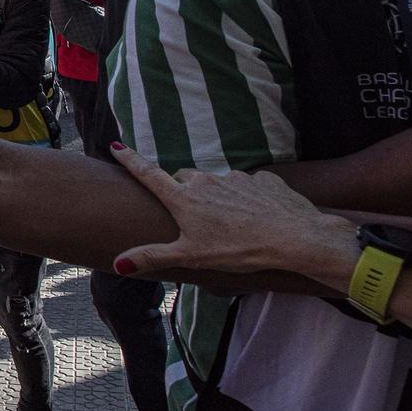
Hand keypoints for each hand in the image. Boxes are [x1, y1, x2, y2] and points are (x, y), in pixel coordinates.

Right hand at [109, 145, 349, 278]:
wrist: (295, 238)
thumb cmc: (239, 250)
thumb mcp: (192, 257)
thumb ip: (153, 257)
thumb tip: (118, 264)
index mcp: (184, 198)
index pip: (150, 174)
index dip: (131, 161)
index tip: (116, 147)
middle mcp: (206, 181)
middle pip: (185, 178)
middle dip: (181, 188)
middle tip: (189, 213)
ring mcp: (236, 178)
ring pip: (218, 184)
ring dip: (217, 198)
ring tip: (231, 224)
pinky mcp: (262, 180)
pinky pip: (248, 187)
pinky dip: (247, 199)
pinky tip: (257, 218)